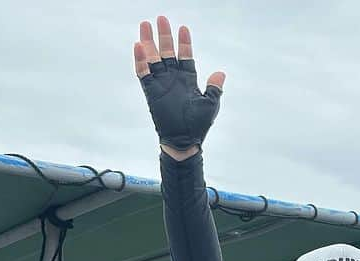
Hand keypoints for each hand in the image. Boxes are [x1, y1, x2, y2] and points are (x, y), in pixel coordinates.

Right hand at [134, 16, 225, 151]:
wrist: (184, 141)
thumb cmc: (198, 124)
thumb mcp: (210, 103)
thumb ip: (214, 87)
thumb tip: (220, 73)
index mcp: (188, 79)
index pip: (185, 55)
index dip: (184, 42)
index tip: (183, 28)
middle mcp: (173, 78)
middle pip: (166, 52)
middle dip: (164, 36)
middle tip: (161, 19)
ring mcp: (161, 83)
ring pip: (153, 58)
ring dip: (149, 42)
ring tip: (145, 25)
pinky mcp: (150, 91)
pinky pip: (143, 73)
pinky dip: (141, 60)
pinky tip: (139, 46)